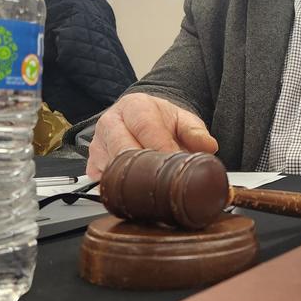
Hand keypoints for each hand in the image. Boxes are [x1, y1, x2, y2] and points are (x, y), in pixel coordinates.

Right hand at [86, 94, 218, 178]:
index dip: (162, 148)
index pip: (146, 128)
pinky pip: (103, 182)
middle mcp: (110, 123)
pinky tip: (137, 193)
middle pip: (123, 149)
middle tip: (166, 183)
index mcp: (134, 107)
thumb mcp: (182, 119)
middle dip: (146, 168)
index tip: (176, 164)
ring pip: (111, 168)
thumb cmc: (160, 120)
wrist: (140, 119)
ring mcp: (98, 145)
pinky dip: (120, 190)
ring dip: (133, 181)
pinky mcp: (92, 164)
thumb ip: (196, 131)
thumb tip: (208, 146)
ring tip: (155, 189)